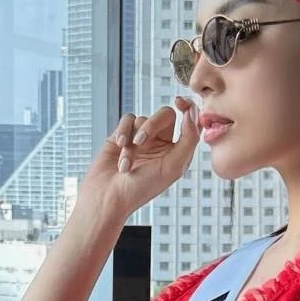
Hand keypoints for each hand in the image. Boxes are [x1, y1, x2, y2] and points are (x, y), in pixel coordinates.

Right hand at [80, 100, 201, 216]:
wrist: (107, 197)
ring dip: (133, 140)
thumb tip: (192, 113)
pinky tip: (119, 147)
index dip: (189, 108)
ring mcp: (141, 139)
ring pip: (143, 119)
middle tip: (141, 142)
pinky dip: (123, 132)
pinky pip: (127, 119)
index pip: (190, 123)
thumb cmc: (141, 188)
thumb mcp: (172, 167)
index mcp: (177, 152)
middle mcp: (161, 143)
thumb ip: (188, 139)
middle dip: (152, 125)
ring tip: (126, 163)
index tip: (180, 102)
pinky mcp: (123, 135)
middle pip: (165, 115)